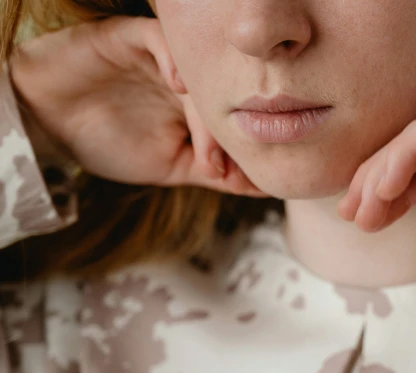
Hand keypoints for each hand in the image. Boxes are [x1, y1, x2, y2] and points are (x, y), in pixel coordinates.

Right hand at [9, 16, 261, 195]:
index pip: (236, 118)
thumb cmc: (108, 141)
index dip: (244, 149)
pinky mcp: (130, 37)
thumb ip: (213, 172)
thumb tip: (262, 187)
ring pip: (198, 71)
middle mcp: (186, 77)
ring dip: (204, 109)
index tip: (247, 181)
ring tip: (203, 144)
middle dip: (224, 137)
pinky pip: (160, 37)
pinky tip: (178, 87)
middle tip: (217, 169)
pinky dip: (174, 59)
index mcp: (199, 103)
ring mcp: (160, 56)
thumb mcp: (170, 165)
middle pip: (223, 96)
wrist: (48, 122)